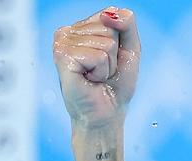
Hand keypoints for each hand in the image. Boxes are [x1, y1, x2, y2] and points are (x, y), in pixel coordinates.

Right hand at [52, 7, 140, 129]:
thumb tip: (110, 14)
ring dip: (107, 66)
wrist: (106, 115)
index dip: (118, 43)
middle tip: (102, 72)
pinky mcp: (62, 56)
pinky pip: (98, 55)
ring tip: (95, 78)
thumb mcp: (129, 49)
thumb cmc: (115, 86)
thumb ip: (127, 23)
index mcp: (79, 28)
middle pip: (108, 27)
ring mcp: (61, 43)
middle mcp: (67, 32)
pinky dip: (101, 72)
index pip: (110, 15)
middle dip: (113, 55)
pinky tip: (89, 81)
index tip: (108, 62)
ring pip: (105, 42)